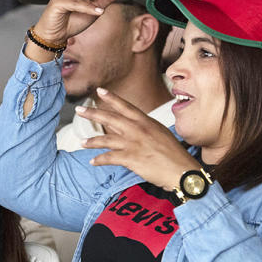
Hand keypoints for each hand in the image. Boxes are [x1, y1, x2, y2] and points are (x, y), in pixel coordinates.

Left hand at [80, 87, 198, 190]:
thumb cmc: (174, 154)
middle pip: (111, 118)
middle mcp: (138, 130)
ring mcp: (134, 144)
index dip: (112, 98)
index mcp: (146, 122)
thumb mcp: (160, 134)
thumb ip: (145, 129)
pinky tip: (93, 162)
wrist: (182, 170)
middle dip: (93, 113)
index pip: (126, 106)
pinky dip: (100, 160)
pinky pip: (110, 158)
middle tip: (79, 109)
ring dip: (92, 141)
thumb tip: (132, 128)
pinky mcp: (131, 158)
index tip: (100, 91)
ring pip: (106, 139)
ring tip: (82, 142)